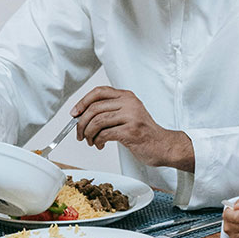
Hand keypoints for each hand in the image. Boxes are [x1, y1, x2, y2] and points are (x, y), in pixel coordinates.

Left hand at [71, 86, 194, 170]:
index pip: (99, 92)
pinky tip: (99, 145)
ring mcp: (131, 117)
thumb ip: (111, 110)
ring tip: (90, 141)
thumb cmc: (144, 133)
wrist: (164, 145)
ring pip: (97, 121)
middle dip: (81, 123)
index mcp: (127, 97)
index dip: (83, 102)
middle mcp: (129, 103)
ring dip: (88, 134)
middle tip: (79, 134)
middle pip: (94, 108)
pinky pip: (104, 134)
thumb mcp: (129, 114)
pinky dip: (97, 141)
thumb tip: (83, 116)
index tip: (75, 113)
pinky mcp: (131, 131)